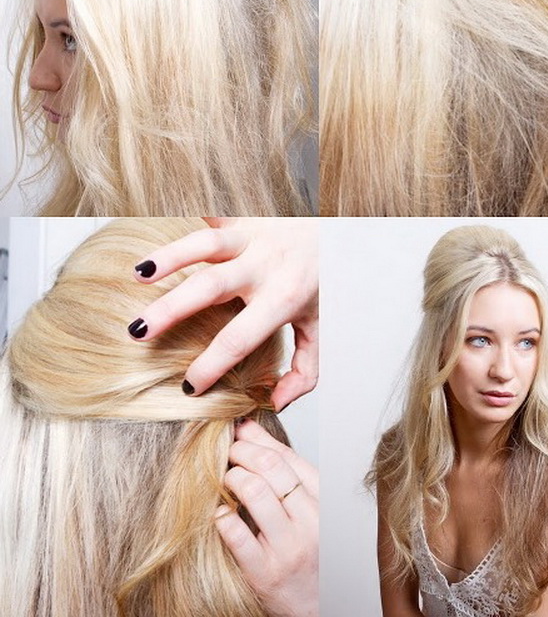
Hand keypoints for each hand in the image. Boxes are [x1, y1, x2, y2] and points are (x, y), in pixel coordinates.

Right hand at [128, 217, 317, 411]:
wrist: (340, 229)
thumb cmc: (322, 283)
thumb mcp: (320, 329)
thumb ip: (304, 371)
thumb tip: (275, 402)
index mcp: (282, 299)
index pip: (239, 340)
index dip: (209, 367)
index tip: (188, 387)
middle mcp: (264, 266)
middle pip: (210, 288)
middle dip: (171, 310)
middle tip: (136, 333)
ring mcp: (253, 237)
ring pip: (205, 244)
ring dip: (169, 257)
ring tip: (138, 275)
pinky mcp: (243, 217)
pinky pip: (210, 215)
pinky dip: (182, 218)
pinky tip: (151, 230)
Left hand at [215, 420, 318, 616]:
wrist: (318, 606)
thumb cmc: (309, 551)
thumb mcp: (307, 505)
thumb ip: (282, 467)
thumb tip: (249, 427)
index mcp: (322, 500)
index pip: (286, 455)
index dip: (256, 438)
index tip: (238, 430)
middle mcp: (310, 521)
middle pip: (269, 466)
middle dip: (239, 451)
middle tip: (225, 451)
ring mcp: (288, 547)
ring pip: (254, 491)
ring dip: (231, 478)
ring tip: (225, 480)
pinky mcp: (264, 573)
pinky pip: (236, 533)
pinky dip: (221, 515)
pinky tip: (218, 512)